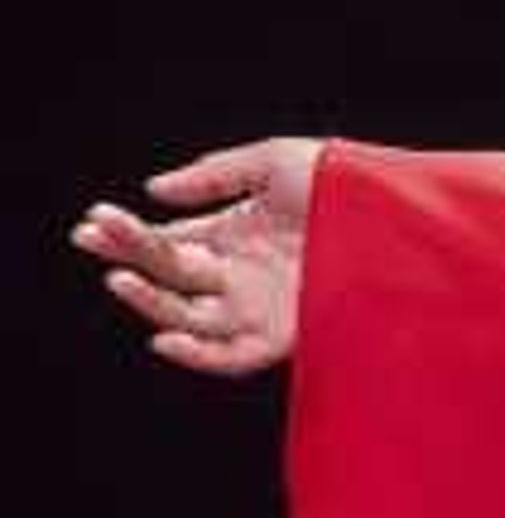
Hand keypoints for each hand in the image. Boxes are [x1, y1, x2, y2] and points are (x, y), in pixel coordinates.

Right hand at [72, 135, 328, 373]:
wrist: (399, 213)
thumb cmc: (345, 181)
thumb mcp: (273, 162)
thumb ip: (213, 176)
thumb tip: (154, 190)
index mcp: (234, 233)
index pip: (168, 240)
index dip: (129, 233)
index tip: (94, 219)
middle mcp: (241, 274)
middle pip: (169, 273)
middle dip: (127, 255)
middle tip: (92, 236)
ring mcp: (259, 305)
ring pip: (188, 315)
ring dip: (149, 301)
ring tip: (119, 278)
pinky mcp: (283, 334)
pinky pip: (232, 355)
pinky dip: (197, 354)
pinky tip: (164, 337)